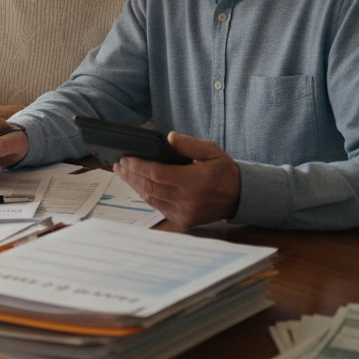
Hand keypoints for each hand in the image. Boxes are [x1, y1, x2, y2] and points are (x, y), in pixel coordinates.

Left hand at [112, 132, 240, 229]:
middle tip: (119, 165)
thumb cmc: (223, 171)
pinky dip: (146, 195)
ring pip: (151, 199)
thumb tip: (170, 137)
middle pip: (149, 187)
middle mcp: (187, 201)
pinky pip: (158, 208)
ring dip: (135, 186)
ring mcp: (184, 214)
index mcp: (194, 182)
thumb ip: (190, 144)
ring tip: (124, 173)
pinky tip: (139, 185)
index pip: (157, 174)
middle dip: (131, 175)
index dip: (138, 166)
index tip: (125, 158)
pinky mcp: (183, 221)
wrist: (239, 197)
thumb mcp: (211, 151)